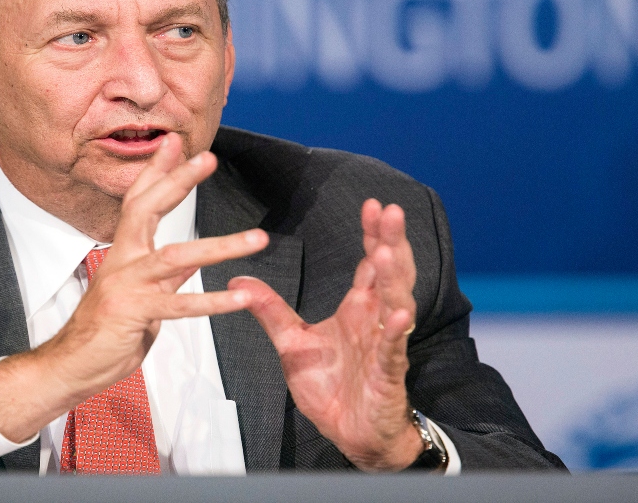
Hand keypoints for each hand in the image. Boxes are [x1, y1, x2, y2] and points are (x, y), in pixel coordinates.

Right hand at [0, 135, 269, 441]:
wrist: (73, 366)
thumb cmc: (105, 331)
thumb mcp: (140, 295)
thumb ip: (165, 276)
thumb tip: (191, 260)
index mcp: (123, 252)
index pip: (139, 201)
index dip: (157, 171)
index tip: (175, 142)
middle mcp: (122, 261)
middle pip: (148, 209)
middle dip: (178, 180)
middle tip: (207, 158)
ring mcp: (127, 285)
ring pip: (177, 256)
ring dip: (221, 246)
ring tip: (258, 238)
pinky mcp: (134, 313)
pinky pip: (180, 305)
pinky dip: (213, 302)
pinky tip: (241, 298)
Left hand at [230, 199, 422, 470]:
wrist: (349, 434)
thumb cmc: (330, 388)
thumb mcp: (291, 343)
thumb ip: (270, 310)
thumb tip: (238, 278)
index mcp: (358, 310)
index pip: (370, 264)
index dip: (373, 235)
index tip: (373, 204)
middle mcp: (376, 321)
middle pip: (390, 274)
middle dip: (391, 242)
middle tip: (391, 210)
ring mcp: (385, 346)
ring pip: (396, 305)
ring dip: (394, 279)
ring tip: (389, 251)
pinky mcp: (387, 375)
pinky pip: (393, 351)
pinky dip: (395, 333)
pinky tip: (399, 315)